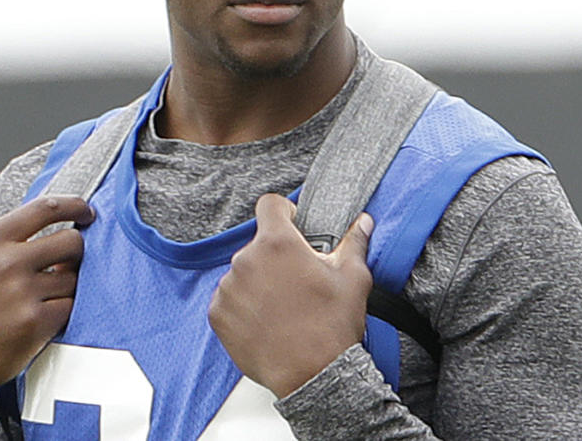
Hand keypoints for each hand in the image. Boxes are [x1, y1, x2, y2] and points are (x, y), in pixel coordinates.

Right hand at [0, 196, 92, 432]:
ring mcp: (22, 293)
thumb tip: (54, 227)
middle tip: (69, 263)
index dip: (74, 206)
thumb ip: (8, 242)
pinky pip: (70, 307)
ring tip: (42, 299)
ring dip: (66, 288)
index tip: (85, 211)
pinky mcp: (35, 323)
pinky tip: (42, 317)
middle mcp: (6, 262)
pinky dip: (62, 312)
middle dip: (76, 252)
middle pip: (71, 242)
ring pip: (73, 278)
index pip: (44, 208)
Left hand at [208, 193, 373, 398]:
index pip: (269, 205)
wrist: (313, 377)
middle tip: (297, 280)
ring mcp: (228, 288)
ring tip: (283, 306)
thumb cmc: (333, 327)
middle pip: (258, 244)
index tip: (293, 226)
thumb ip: (354, 242)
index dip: (284, 212)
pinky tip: (267, 321)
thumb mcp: (353, 278)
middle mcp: (246, 260)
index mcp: (277, 243)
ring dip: (259, 281)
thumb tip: (363, 222)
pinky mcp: (218, 314)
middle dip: (276, 256)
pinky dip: (244, 305)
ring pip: (243, 272)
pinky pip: (229, 298)